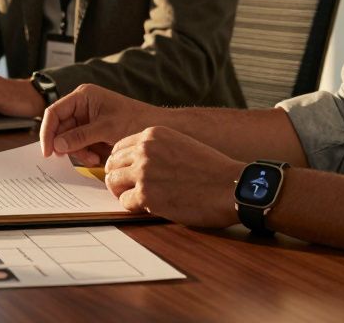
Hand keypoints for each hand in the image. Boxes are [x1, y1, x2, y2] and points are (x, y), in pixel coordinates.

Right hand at [39, 84, 158, 163]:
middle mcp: (81, 106)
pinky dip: (87, 154)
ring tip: (95, 158)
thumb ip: (80, 136)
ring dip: (79, 152)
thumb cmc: (136, 120)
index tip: (48, 152)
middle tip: (83, 157)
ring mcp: (87, 119)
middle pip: (61, 129)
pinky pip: (80, 145)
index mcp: (82, 96)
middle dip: (69, 146)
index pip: (54, 113)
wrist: (157, 127)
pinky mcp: (93, 132)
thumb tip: (57, 145)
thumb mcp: (106, 128)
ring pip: (69, 140)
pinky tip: (99, 157)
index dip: (48, 132)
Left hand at [102, 126, 240, 227]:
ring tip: (140, 199)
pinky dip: (134, 208)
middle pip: (111, 165)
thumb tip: (135, 162)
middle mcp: (144, 150)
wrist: (232, 187)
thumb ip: (156, 149)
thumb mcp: (181, 144)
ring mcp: (143, 172)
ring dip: (123, 193)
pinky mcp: (146, 195)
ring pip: (114, 182)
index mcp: (152, 134)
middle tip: (129, 189)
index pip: (118, 147)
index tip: (127, 174)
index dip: (121, 163)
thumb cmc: (212, 169)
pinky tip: (150, 208)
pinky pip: (124, 203)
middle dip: (119, 178)